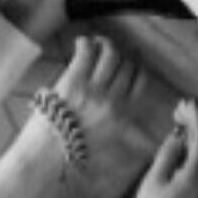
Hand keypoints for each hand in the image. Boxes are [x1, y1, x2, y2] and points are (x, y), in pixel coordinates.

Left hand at [39, 35, 143, 153]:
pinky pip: (87, 52)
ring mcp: (93, 90)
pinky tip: (81, 44)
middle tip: (110, 52)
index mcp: (123, 115)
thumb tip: (150, 147)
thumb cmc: (74, 151)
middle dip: (120, 55)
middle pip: (126, 65)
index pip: (141, 81)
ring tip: (97, 44)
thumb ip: (130, 139)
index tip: (129, 64)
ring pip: (111, 54)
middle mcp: (112, 101)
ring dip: (105, 44)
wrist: (47, 154)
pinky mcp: (73, 81)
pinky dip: (85, 43)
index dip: (136, 68)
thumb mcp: (109, 145)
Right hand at [129, 99, 197, 197]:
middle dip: (196, 122)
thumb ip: (168, 155)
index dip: (196, 118)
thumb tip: (178, 136)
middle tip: (180, 107)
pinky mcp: (195, 186)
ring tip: (178, 117)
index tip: (187, 103)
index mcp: (195, 175)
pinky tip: (179, 137)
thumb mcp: (155, 178)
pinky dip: (191, 144)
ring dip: (193, 132)